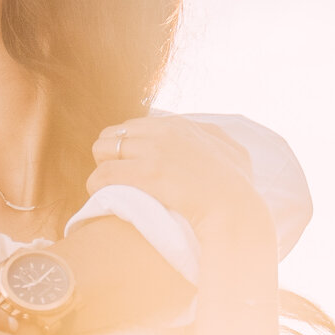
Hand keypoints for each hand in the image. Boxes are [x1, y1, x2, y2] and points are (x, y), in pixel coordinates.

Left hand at [90, 115, 272, 241]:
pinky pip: (103, 174)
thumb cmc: (237, 189)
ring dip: (102, 168)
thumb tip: (206, 133)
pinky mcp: (147, 173)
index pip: (135, 126)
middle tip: (118, 180)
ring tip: (109, 189)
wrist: (237, 209)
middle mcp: (165, 131)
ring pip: (102, 149)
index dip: (127, 148)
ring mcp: (155, 150)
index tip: (131, 168)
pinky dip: (97, 186)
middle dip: (110, 156)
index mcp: (181, 125)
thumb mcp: (231, 151)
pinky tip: (102, 197)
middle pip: (113, 134)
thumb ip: (213, 138)